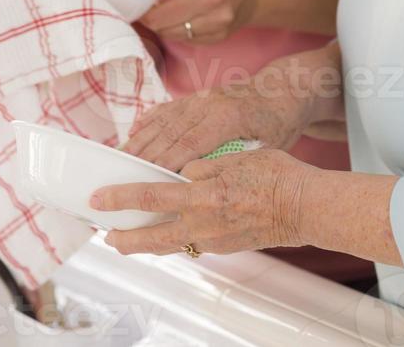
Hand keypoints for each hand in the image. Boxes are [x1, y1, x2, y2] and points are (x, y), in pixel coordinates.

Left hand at [91, 149, 313, 256]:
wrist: (303, 206)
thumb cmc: (276, 175)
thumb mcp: (236, 158)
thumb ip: (205, 166)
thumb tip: (183, 172)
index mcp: (202, 196)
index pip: (151, 197)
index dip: (121, 198)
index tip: (100, 200)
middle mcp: (203, 223)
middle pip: (151, 236)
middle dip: (124, 238)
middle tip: (106, 236)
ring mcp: (214, 239)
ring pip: (170, 246)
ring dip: (146, 244)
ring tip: (130, 241)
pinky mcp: (225, 246)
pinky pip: (191, 244)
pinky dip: (173, 240)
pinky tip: (171, 233)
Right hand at [121, 68, 314, 171]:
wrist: (283, 90)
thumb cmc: (279, 123)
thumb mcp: (268, 147)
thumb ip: (239, 164)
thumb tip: (211, 189)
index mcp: (228, 117)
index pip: (190, 143)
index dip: (165, 162)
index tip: (143, 181)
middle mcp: (210, 103)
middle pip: (169, 132)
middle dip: (142, 155)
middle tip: (118, 177)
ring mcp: (201, 97)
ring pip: (163, 120)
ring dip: (139, 141)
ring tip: (117, 162)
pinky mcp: (197, 96)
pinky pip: (167, 109)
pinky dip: (148, 122)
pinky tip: (132, 135)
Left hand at [136, 0, 257, 44]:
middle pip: (167, 14)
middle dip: (147, 15)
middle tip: (139, 11)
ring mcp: (218, 16)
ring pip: (172, 31)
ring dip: (159, 26)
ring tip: (155, 17)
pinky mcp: (220, 33)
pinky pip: (185, 39)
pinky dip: (175, 32)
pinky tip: (174, 23)